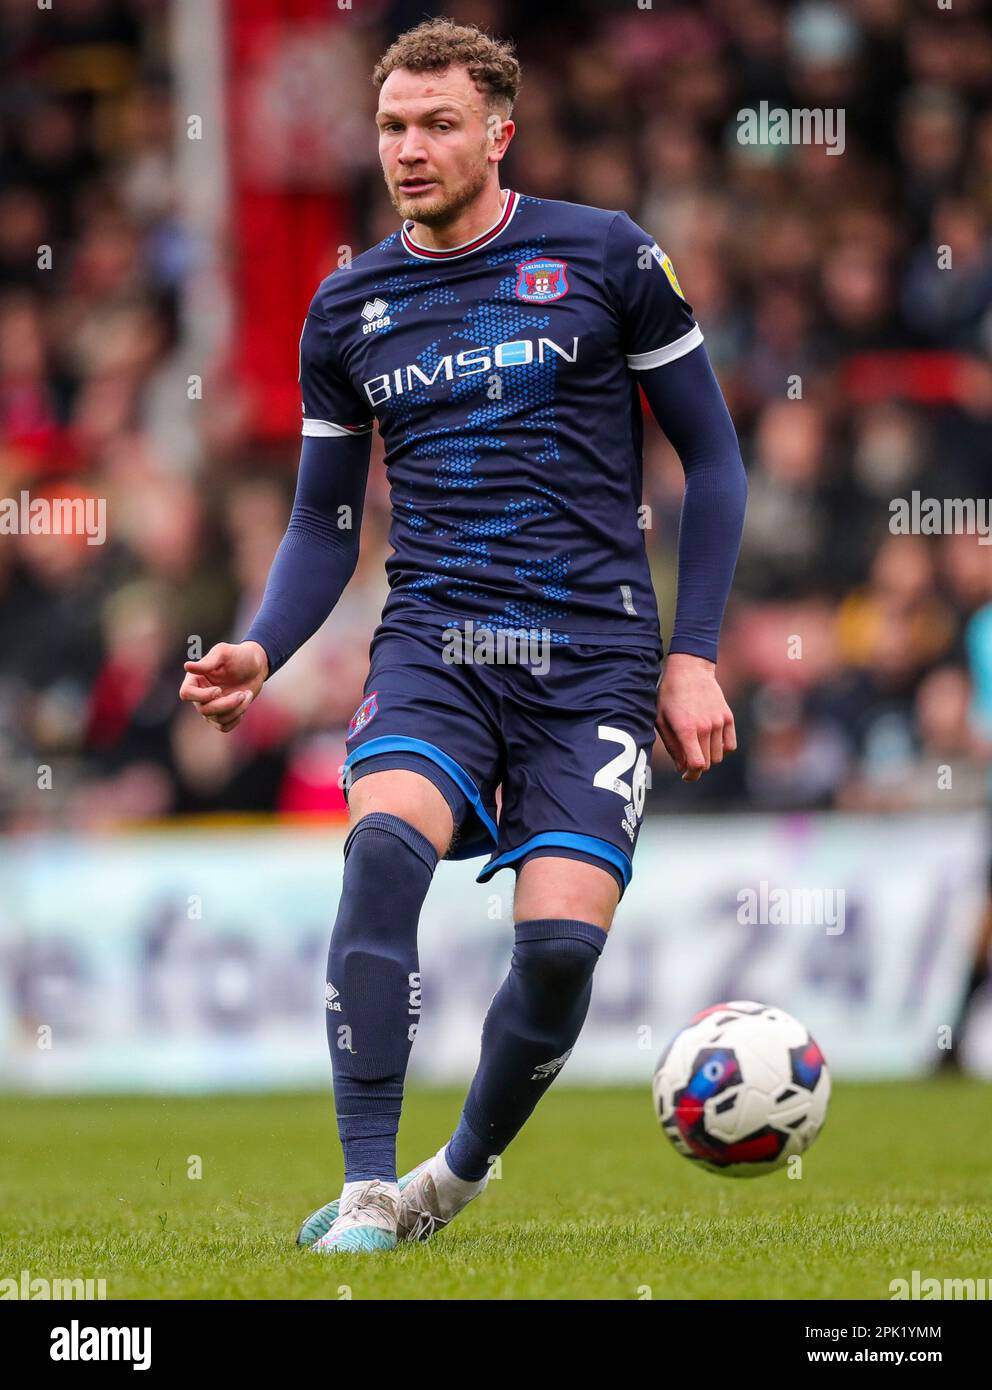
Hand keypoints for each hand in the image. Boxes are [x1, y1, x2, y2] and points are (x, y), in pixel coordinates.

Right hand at [179, 641, 268, 733]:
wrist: (256, 666)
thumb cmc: (239, 656)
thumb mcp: (224, 653)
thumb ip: (207, 662)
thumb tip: (187, 667)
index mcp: (195, 679)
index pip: (186, 694)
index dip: (201, 696)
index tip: (218, 690)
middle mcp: (200, 695)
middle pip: (204, 710)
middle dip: (227, 704)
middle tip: (243, 693)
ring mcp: (210, 707)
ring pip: (217, 719)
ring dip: (236, 709)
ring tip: (247, 694)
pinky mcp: (222, 716)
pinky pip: (224, 726)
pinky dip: (237, 718)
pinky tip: (245, 703)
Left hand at [656, 652, 735, 781]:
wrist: (689, 670)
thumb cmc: (669, 696)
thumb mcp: (661, 720)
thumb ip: (672, 746)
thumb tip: (682, 768)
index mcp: (686, 729)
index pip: (696, 764)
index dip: (691, 775)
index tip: (685, 774)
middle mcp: (705, 727)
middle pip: (707, 763)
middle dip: (696, 766)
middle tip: (687, 758)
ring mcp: (719, 722)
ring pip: (718, 756)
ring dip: (707, 757)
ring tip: (696, 746)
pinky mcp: (728, 717)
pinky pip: (730, 746)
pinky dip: (722, 749)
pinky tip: (710, 742)